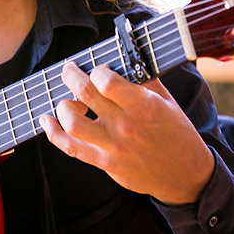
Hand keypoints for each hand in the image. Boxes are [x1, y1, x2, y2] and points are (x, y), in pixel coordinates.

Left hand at [39, 63, 214, 205]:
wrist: (186, 176)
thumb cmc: (176, 133)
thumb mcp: (167, 101)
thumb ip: (143, 80)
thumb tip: (123, 56)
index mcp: (144, 107)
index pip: (108, 83)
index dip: (97, 70)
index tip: (98, 70)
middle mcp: (126, 127)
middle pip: (85, 94)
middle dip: (71, 76)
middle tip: (69, 70)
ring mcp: (113, 147)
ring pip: (72, 124)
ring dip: (63, 106)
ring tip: (69, 101)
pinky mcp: (104, 163)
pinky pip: (70, 148)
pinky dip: (52, 132)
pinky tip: (47, 120)